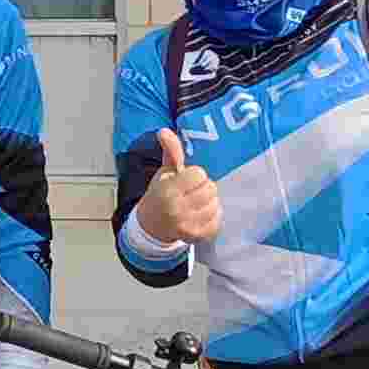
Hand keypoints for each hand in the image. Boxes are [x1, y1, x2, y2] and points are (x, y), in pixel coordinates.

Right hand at [140, 128, 225, 248]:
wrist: (151, 227)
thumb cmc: (160, 196)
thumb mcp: (163, 173)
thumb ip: (170, 152)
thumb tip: (164, 131)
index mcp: (167, 191)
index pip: (199, 174)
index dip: (194, 175)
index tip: (185, 180)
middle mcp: (177, 209)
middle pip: (210, 188)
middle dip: (203, 188)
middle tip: (191, 192)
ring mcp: (188, 225)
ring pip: (216, 204)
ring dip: (209, 202)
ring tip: (195, 204)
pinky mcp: (198, 237)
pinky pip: (218, 220)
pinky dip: (212, 216)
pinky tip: (199, 215)